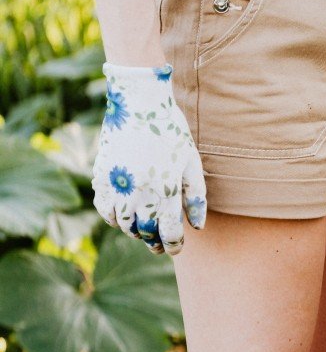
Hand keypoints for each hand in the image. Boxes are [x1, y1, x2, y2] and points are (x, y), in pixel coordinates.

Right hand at [92, 62, 206, 253]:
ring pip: (123, 224)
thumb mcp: (191, 162)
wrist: (138, 103)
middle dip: (154, 242)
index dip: (173, 244)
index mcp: (165, 190)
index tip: (176, 248)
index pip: (169, 232)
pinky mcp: (101, 177)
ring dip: (134, 232)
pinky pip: (104, 209)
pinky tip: (124, 216)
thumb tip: (197, 227)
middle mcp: (138, 192)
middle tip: (160, 245)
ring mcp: (117, 185)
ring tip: (144, 231)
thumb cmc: (171, 131)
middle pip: (145, 232)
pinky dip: (113, 218)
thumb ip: (196, 196)